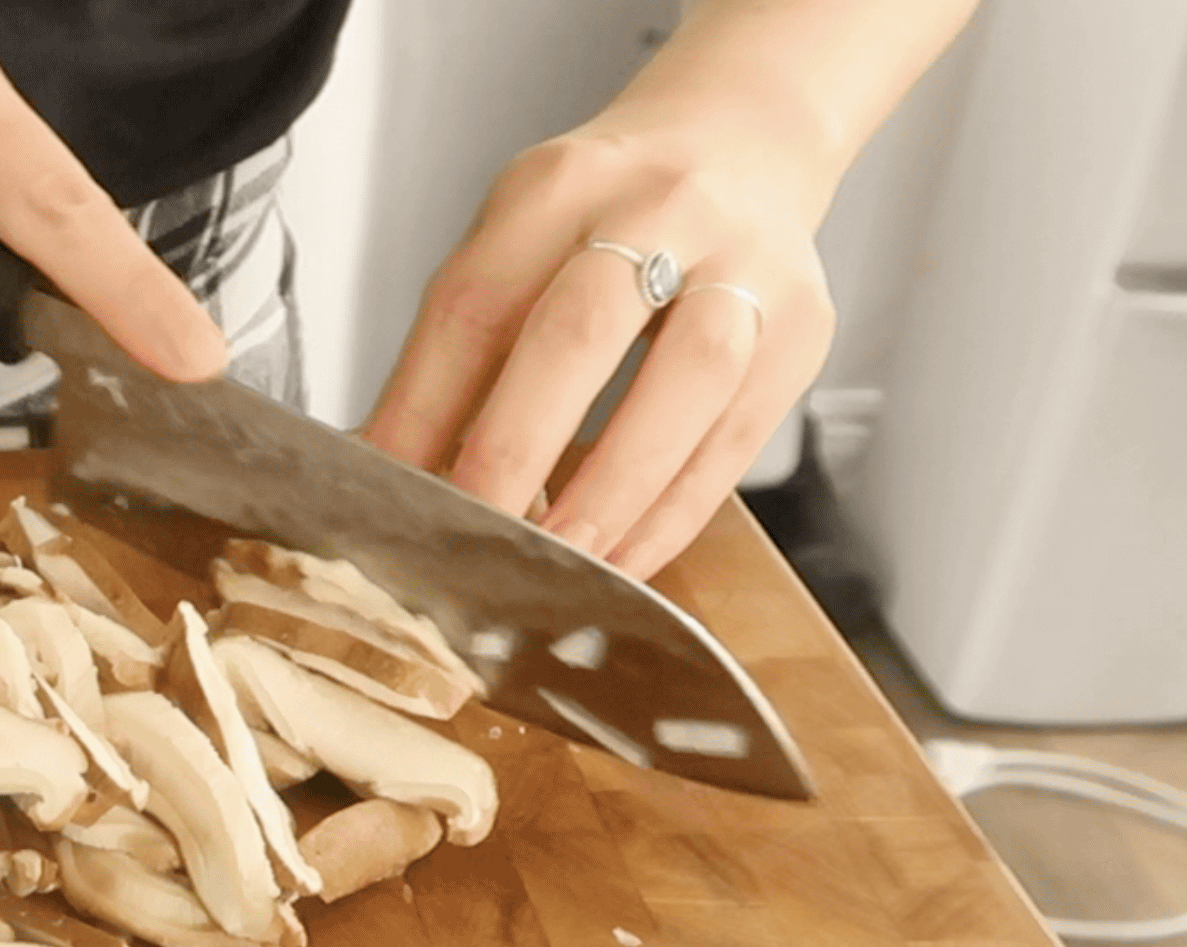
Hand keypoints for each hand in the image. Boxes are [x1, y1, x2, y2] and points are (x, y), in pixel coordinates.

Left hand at [358, 118, 838, 580]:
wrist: (744, 141)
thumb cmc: (610, 212)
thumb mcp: (519, 240)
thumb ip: (463, 343)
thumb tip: (394, 466)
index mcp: (560, 184)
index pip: (477, 300)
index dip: (423, 404)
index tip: (386, 487)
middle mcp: (661, 208)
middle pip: (582, 329)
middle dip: (515, 447)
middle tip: (471, 534)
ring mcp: (745, 264)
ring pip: (687, 381)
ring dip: (612, 491)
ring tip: (558, 566)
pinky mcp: (801, 328)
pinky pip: (736, 437)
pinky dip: (673, 512)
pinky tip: (623, 561)